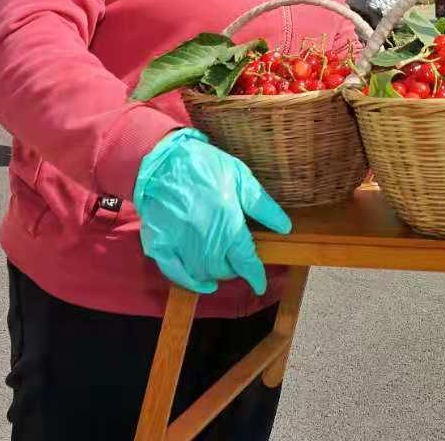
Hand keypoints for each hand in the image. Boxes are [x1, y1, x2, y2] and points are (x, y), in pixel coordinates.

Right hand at [134, 130, 290, 294]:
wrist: (160, 159)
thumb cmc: (204, 165)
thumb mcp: (240, 177)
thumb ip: (262, 205)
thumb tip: (285, 227)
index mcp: (227, 221)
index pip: (245, 259)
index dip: (255, 274)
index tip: (260, 283)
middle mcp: (204, 238)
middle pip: (224, 269)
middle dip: (235, 269)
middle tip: (238, 259)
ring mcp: (179, 243)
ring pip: (203, 272)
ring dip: (216, 273)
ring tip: (222, 263)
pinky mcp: (159, 245)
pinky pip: (176, 273)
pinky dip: (191, 282)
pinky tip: (204, 283)